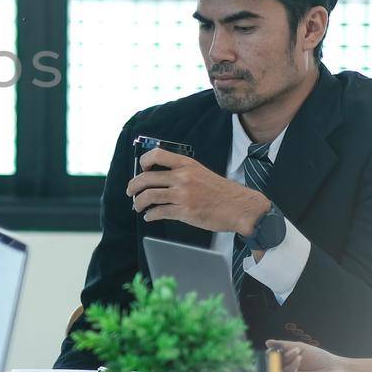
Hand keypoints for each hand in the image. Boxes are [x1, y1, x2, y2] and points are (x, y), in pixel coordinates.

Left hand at [128, 148, 269, 235]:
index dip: (143, 162)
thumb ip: (182, 172)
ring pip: (149, 196)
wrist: (240, 207)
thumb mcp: (201, 172)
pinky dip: (150, 215)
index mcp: (187, 164)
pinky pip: (159, 212)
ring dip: (138, 202)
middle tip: (130, 192)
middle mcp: (183, 177)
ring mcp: (183, 195)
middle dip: (133, 186)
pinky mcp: (185, 212)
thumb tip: (159, 177)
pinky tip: (149, 217)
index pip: (156, 155)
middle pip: (146, 178)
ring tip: (137, 206)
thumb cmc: (222, 192)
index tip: (141, 169)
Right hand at [267, 340, 352, 371]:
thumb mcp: (301, 347)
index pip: (273, 359)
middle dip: (283, 358)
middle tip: (294, 352)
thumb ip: (284, 345)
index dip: (274, 354)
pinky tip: (297, 371)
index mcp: (288, 362)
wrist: (336, 369)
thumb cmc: (321, 358)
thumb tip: (268, 342)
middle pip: (276, 367)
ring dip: (289, 365)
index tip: (279, 349)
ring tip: (299, 357)